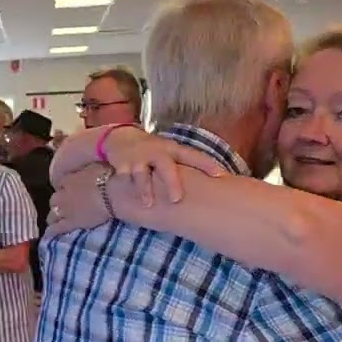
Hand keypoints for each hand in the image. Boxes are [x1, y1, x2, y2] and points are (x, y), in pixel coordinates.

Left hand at [44, 167, 111, 238]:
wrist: (112, 194)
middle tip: (64, 206)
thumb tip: (85, 170)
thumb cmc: (108, 177)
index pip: (61, 183)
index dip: (65, 187)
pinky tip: (49, 235)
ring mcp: (65, 210)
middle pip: (54, 199)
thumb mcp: (94, 166)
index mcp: (69, 179)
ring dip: (54, 216)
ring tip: (56, 221)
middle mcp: (63, 194)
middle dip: (58, 202)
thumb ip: (85, 169)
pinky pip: (56, 229)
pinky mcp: (70, 223)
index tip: (70, 190)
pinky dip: (52, 231)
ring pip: (52, 214)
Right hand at [99, 126, 224, 204]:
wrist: (120, 138)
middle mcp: (156, 152)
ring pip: (142, 175)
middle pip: (166, 168)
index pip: (193, 156)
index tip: (222, 176)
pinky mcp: (122, 164)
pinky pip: (124, 176)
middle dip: (171, 183)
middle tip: (177, 199)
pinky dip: (125, 184)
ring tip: (148, 204)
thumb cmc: (152, 151)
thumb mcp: (169, 152)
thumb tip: (217, 179)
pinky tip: (124, 192)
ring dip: (145, 189)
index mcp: (172, 150)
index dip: (207, 165)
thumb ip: (185, 165)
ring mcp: (138, 158)